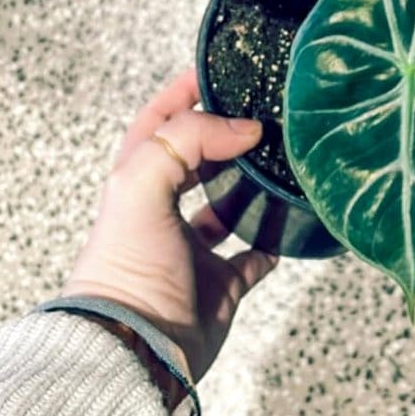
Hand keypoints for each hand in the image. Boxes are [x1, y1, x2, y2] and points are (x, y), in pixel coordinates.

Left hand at [64, 69, 276, 381]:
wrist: (138, 345)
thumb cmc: (127, 264)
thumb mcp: (142, 182)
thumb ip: (188, 139)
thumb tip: (244, 128)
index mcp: (138, 179)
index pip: (159, 119)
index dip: (184, 91)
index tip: (219, 70)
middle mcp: (165, 209)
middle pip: (197, 158)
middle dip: (225, 134)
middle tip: (261, 112)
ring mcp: (193, 248)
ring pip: (227, 204)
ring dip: (251, 186)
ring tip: (279, 162)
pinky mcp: (220, 284)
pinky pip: (253, 255)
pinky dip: (270, 241)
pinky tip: (287, 223)